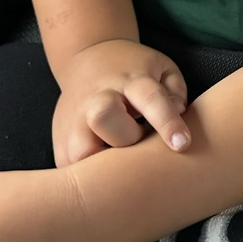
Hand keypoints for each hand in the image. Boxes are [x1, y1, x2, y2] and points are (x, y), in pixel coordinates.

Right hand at [52, 38, 189, 165]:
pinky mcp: (60, 144)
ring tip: (120, 165)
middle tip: (138, 141)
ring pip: (80, 152)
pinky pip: (71, 172)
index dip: (167, 122)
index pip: (150, 99)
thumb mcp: (162, 68)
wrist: (87, 59)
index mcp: (130, 82)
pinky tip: (104, 178)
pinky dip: (88, 181)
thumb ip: (175, 91)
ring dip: (103, 167)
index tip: (182, 144)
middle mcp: (98, 100)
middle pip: (104, 118)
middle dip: (126, 138)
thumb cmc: (133, 71)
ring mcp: (74, 123)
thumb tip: (178, 116)